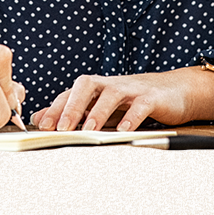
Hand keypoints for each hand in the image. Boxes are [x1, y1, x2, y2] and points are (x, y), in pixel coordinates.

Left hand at [30, 67, 213, 131]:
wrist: (175, 91)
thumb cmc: (133, 100)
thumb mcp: (102, 106)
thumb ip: (74, 112)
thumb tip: (39, 118)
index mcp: (97, 87)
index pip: (71, 92)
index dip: (55, 107)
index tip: (42, 126)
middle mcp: (111, 84)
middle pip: (86, 85)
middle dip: (72, 106)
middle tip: (61, 128)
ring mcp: (132, 88)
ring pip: (111, 93)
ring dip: (97, 112)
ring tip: (87, 130)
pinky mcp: (152, 97)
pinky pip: (140, 104)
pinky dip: (131, 117)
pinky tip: (123, 131)